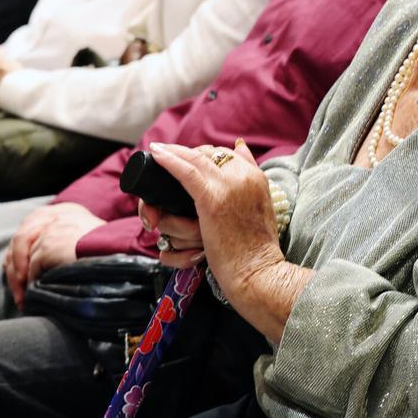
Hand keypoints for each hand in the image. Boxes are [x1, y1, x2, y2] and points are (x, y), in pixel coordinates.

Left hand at [2, 203, 102, 307]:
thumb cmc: (110, 250)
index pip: (31, 228)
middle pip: (21, 240)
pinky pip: (32, 267)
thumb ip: (66, 238)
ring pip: (22, 256)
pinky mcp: (48, 245)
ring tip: (25, 297)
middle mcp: (56, 215)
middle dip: (16, 268)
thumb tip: (41, 261)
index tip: (21, 273)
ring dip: (20, 280)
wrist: (120, 252)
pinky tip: (35, 293)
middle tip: (19, 290)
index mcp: (65, 210)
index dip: (21, 252)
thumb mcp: (87, 236)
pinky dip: (32, 281)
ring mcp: (51, 229)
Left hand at [148, 141, 282, 284]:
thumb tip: (239, 145)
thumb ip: (249, 176)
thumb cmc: (255, 248)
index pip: (222, 153)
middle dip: (181, 163)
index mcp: (255, 177)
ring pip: (191, 165)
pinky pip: (186, 172)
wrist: (258, 271)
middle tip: (165, 180)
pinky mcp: (211, 200)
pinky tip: (156, 154)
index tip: (183, 164)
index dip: (199, 156)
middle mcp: (243, 176)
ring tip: (156, 204)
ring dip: (168, 181)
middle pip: (204, 155)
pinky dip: (170, 161)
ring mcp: (228, 186)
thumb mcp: (261, 204)